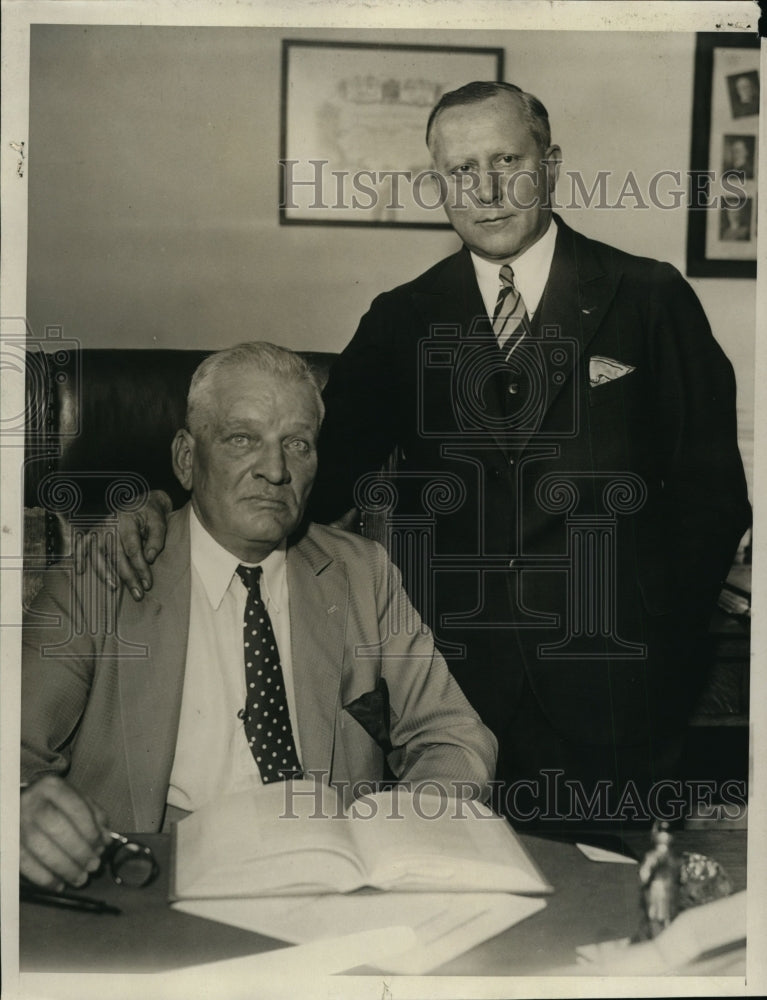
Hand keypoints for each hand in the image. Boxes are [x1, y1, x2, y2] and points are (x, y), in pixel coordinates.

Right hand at [20, 776, 112, 890]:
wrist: (16, 807)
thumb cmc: (51, 805)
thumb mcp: (73, 800)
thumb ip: (93, 815)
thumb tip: (106, 838)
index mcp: (52, 787)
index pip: (76, 808)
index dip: (91, 830)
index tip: (101, 847)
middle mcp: (32, 802)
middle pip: (58, 829)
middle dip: (80, 851)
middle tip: (94, 865)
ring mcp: (17, 824)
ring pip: (42, 849)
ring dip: (65, 868)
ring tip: (81, 878)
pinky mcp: (8, 844)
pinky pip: (25, 864)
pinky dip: (45, 878)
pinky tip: (59, 884)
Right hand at [74, 490, 171, 600]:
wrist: (140, 502)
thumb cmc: (150, 514)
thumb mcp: (159, 522)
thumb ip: (156, 539)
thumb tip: (149, 559)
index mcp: (126, 521)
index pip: (132, 549)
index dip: (140, 568)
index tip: (147, 584)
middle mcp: (109, 525)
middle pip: (116, 555)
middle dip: (127, 577)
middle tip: (138, 594)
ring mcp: (98, 528)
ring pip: (98, 554)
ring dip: (105, 573)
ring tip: (115, 588)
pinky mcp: (92, 532)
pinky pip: (82, 546)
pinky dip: (80, 559)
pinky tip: (80, 572)